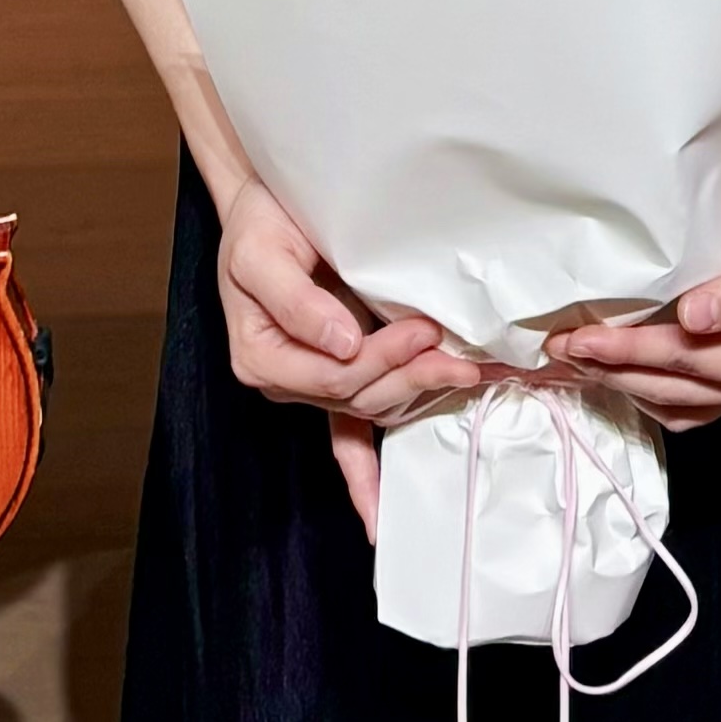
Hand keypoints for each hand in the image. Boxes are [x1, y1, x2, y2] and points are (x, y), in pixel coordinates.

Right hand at [213, 178, 486, 531]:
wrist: (264, 204)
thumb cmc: (259, 224)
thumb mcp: (261, 252)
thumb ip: (296, 301)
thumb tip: (339, 342)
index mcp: (262, 356)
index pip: (333, 375)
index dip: (380, 359)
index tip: (421, 328)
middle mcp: (286, 378)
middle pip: (358, 396)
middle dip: (410, 375)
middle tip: (453, 348)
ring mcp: (312, 381)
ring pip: (371, 406)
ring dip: (414, 392)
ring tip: (461, 369)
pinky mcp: (334, 373)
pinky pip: (345, 438)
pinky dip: (361, 476)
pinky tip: (375, 517)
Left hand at [542, 151, 720, 429]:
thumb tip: (694, 317)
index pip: (683, 362)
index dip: (626, 353)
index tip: (577, 339)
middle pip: (674, 388)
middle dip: (613, 372)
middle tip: (557, 352)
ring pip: (681, 399)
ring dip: (628, 384)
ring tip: (580, 365)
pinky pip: (696, 393)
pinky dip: (655, 385)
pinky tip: (628, 370)